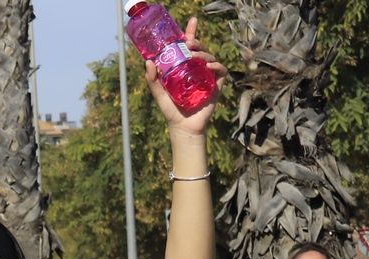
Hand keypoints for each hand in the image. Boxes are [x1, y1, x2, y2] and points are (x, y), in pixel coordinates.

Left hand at [144, 18, 224, 132]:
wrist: (183, 126)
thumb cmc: (171, 109)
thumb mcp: (158, 93)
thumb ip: (152, 79)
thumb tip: (148, 62)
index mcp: (185, 67)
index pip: (189, 46)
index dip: (191, 32)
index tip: (192, 21)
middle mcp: (197, 69)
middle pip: (201, 49)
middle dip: (196, 42)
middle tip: (189, 43)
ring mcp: (208, 76)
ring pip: (210, 57)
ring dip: (203, 54)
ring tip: (195, 56)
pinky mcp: (217, 85)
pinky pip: (221, 70)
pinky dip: (216, 66)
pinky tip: (208, 67)